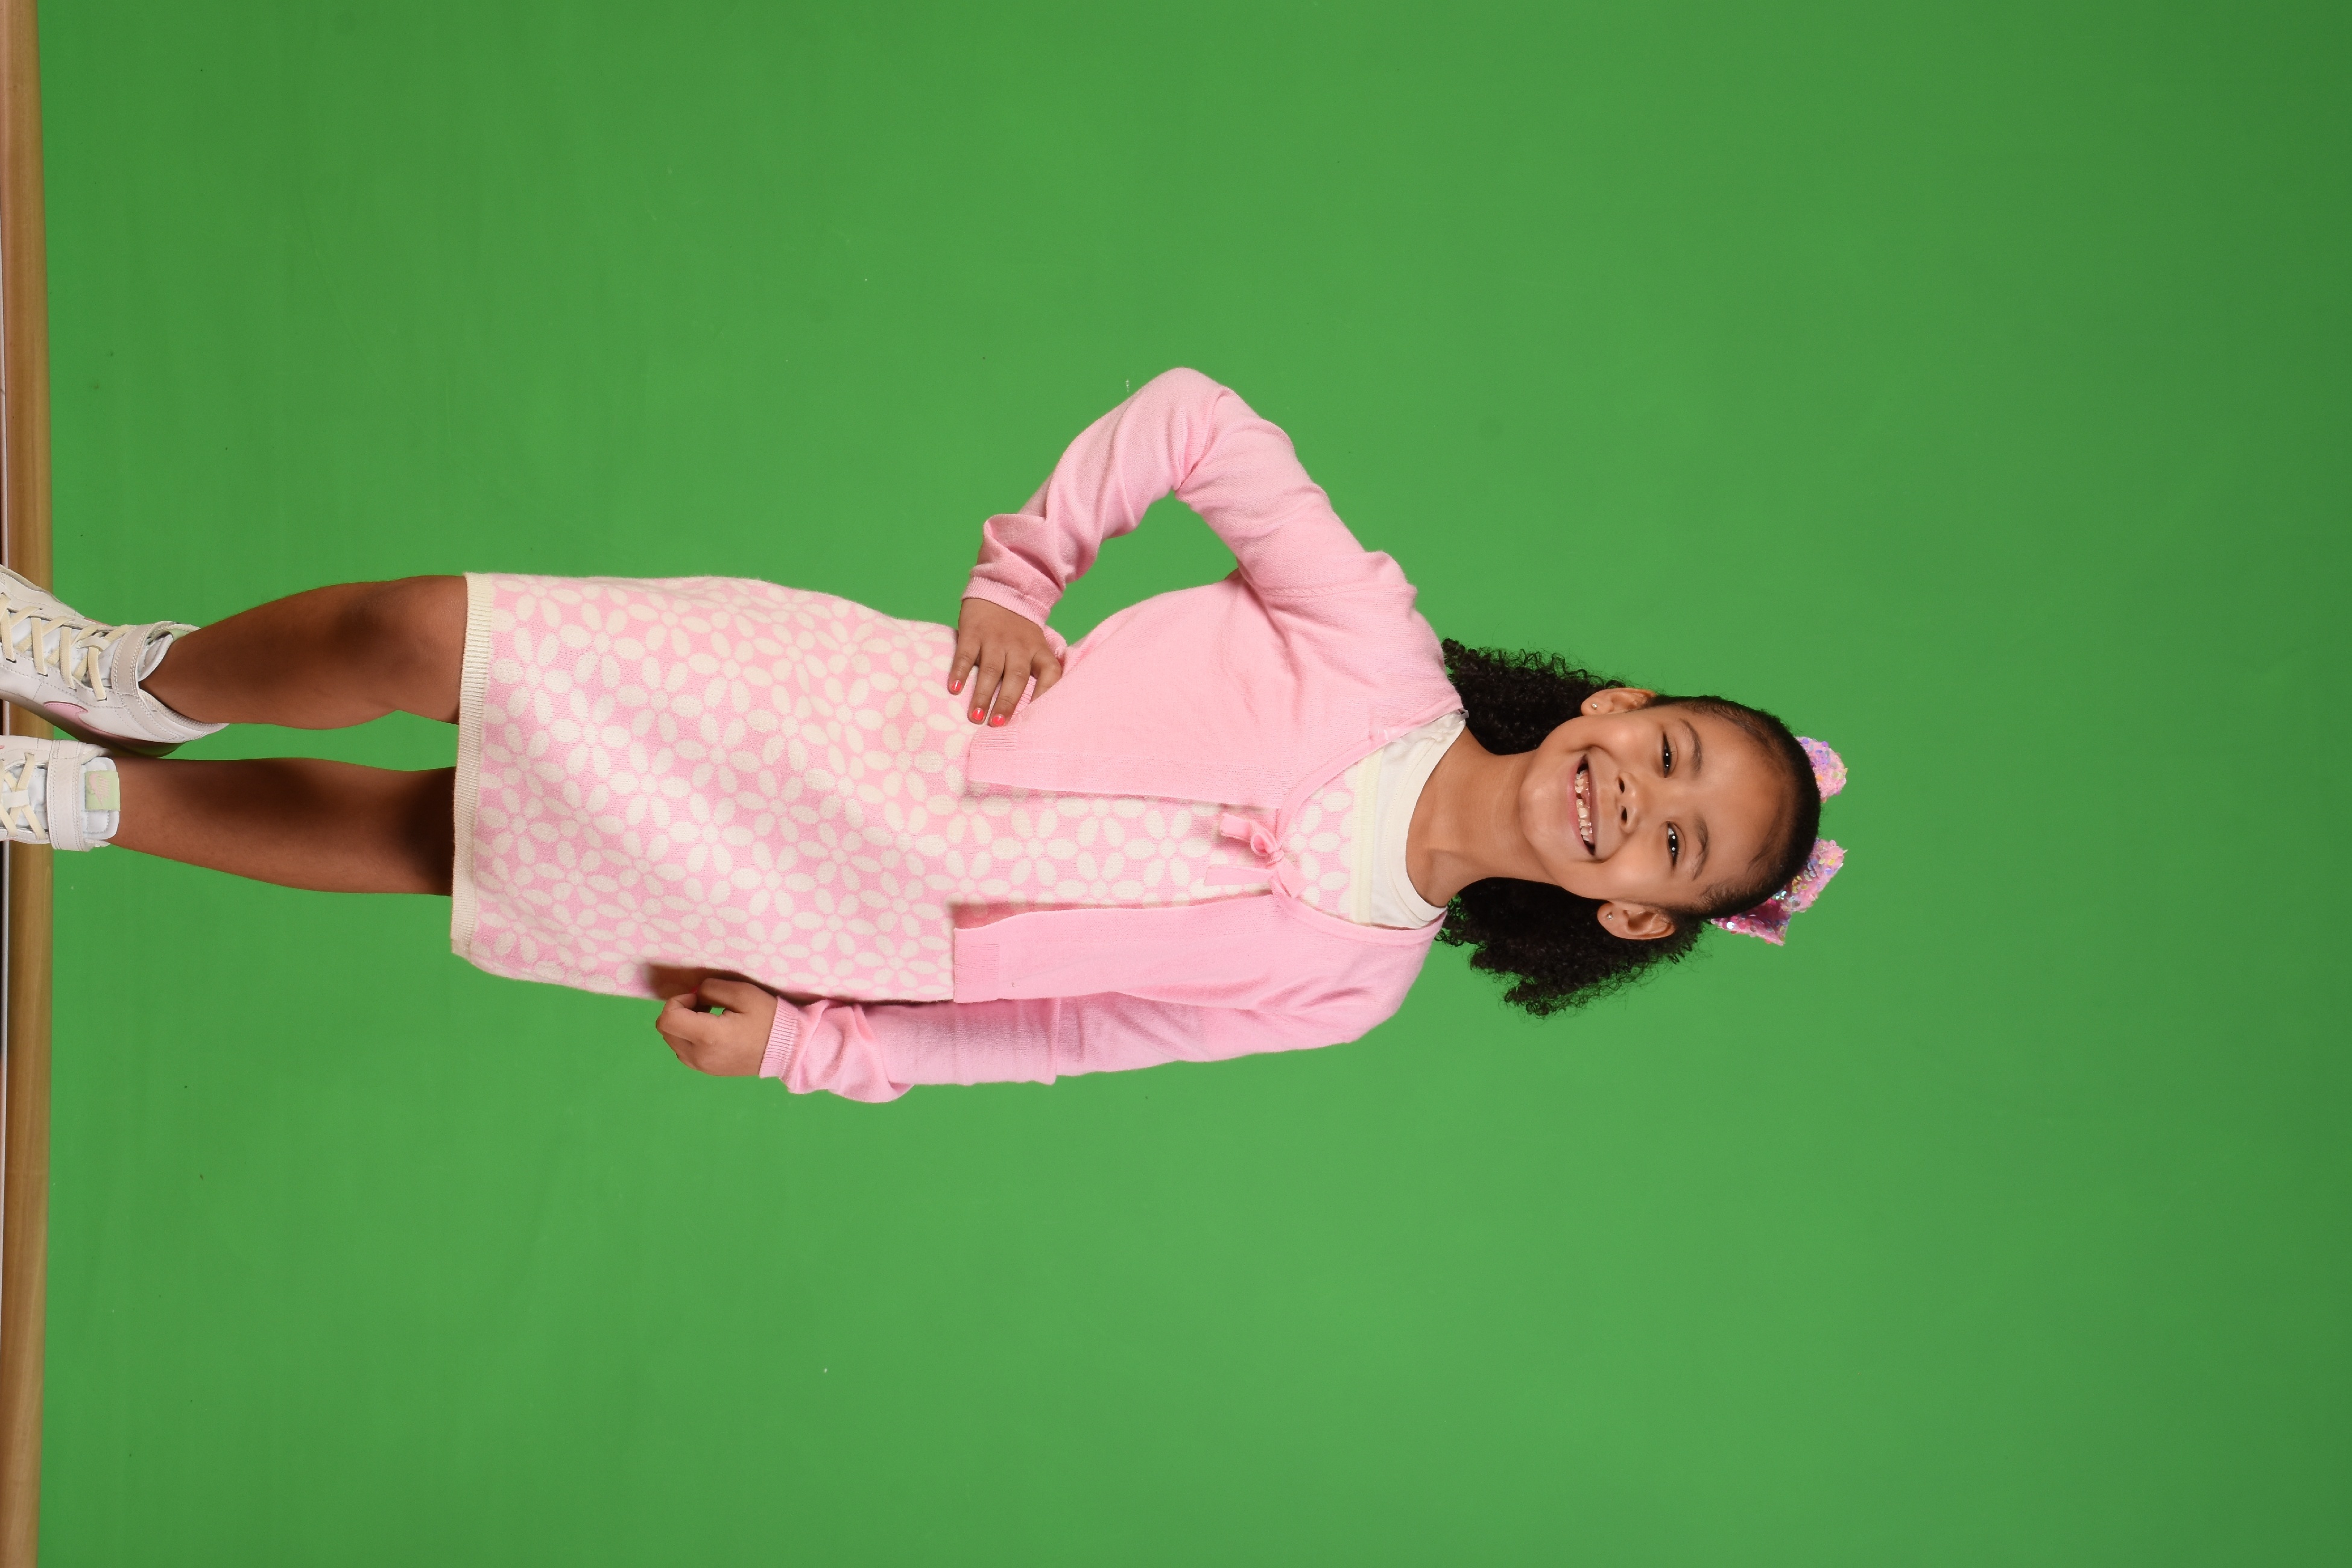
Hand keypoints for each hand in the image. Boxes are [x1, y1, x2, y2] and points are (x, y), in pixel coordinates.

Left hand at [654, 976, 779, 1076]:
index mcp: (707, 1036)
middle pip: (665, 1030)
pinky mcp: (707, 1071)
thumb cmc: (768, 1019)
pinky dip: (689, 1038)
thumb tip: (696, 994)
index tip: (699, 997)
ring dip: (683, 1025)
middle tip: (704, 1005)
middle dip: (679, 1011)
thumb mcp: (743, 993)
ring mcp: (702, 1067)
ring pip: (672, 1041)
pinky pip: (684, 1051)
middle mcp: (699, 1056)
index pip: (667, 1018)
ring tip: (709, 1018)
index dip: (677, 1001)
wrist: (787, 1050)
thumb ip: (712, 989)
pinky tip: (712, 1032)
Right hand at [949, 596, 1062, 725]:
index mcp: (1038, 649)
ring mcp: (995, 638)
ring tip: (975, 717)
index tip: (1035, 717)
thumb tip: (1036, 706)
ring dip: (983, 694)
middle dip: (1007, 702)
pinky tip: (954, 689)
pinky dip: (960, 672)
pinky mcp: (973, 631)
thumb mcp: (1037, 644)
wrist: (1001, 590)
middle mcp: (1019, 645)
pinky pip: (966, 654)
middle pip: (1016, 677)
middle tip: (997, 725)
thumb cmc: (1019, 630)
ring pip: (991, 670)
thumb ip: (1038, 669)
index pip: (1050, 673)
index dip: (1045, 694)